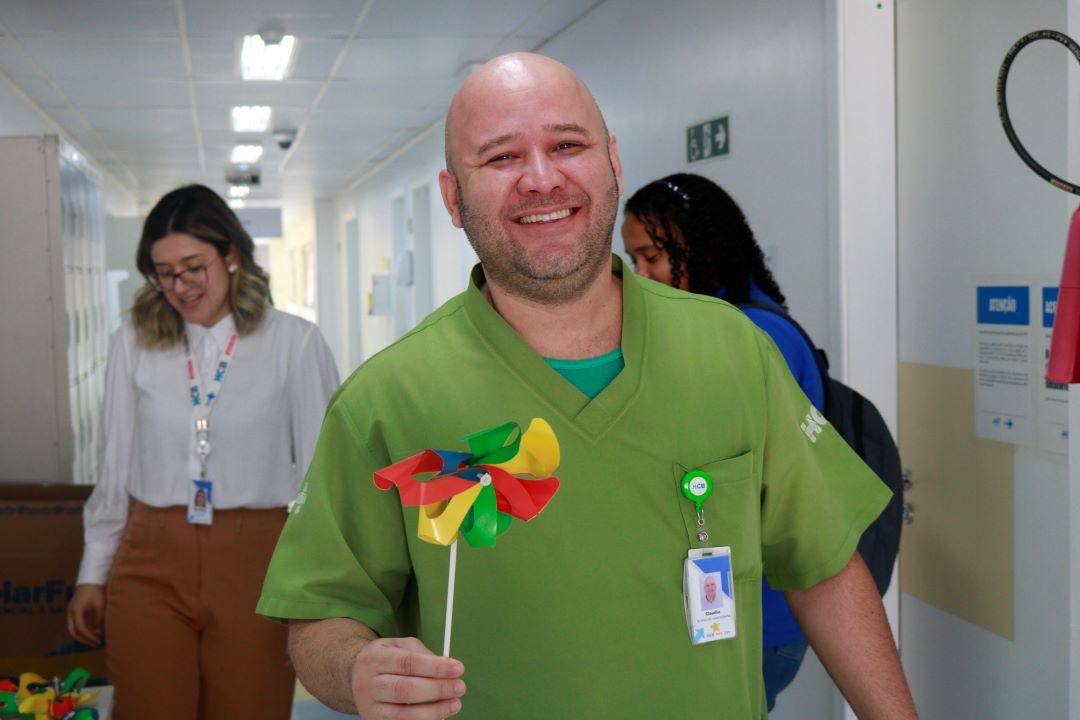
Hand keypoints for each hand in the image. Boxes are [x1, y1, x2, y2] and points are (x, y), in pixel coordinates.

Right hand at [67, 584, 105, 645]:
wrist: (90, 579)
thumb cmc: (96, 591)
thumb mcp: (100, 605)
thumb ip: (99, 618)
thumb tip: (99, 631)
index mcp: (76, 611)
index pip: (81, 629)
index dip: (89, 637)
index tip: (98, 641)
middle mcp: (70, 613)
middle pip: (73, 632)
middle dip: (84, 639)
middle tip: (95, 643)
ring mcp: (71, 612)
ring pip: (74, 629)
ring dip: (84, 635)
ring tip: (97, 637)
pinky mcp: (74, 611)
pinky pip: (76, 624)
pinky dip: (84, 629)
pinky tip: (95, 630)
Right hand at [350, 637, 465, 718]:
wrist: (355, 676)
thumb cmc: (384, 659)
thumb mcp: (398, 646)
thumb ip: (421, 653)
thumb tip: (446, 666)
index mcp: (374, 658)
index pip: (407, 663)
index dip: (435, 667)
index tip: (458, 669)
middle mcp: (367, 684)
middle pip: (405, 689)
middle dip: (437, 689)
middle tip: (459, 687)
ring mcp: (368, 707)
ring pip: (403, 714)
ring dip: (434, 712)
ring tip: (454, 704)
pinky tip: (439, 717)